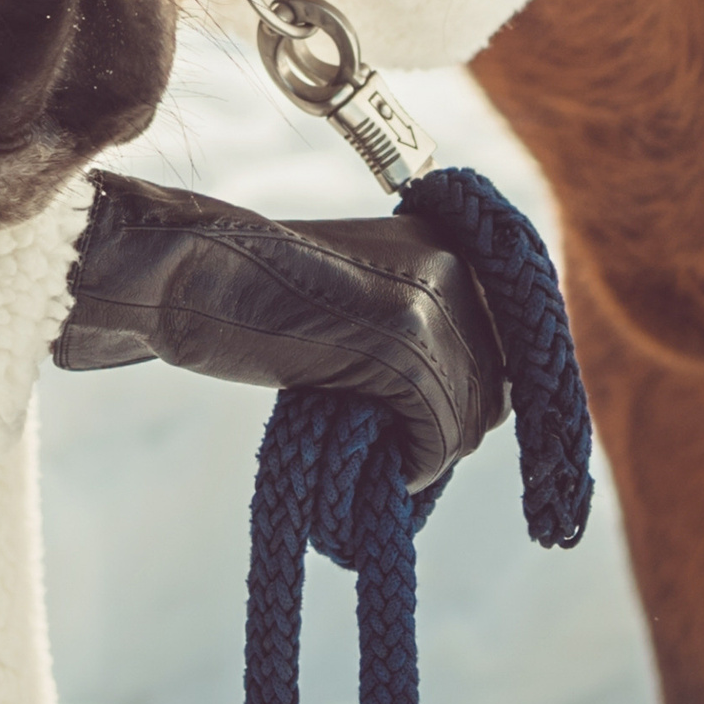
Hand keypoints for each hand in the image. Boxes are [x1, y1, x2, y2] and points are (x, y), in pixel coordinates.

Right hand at [52, 170, 507, 492]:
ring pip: (466, 420)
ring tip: (358, 431)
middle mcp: (455, 263)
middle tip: (379, 430)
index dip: (463, 395)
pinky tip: (353, 431)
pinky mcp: (408, 341)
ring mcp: (435, 300)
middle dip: (442, 427)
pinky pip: (435, 438)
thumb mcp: (359, 290)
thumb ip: (418, 322)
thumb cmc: (262, 290)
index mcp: (446, 242)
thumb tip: (486, 404)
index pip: (501, 347)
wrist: (201, 268)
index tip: (420, 419)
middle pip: (492, 388)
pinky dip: (403, 461)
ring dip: (420, 449)